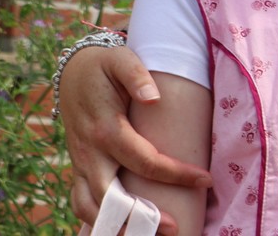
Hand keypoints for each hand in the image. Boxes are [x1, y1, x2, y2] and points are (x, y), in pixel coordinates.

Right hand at [62, 44, 210, 235]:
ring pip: (88, 207)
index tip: (205, 179)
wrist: (72, 70)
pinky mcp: (78, 167)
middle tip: (174, 226)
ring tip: (147, 235)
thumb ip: (137, 76)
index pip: (145, 161)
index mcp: (106, 129)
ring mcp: (80, 163)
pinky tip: (122, 229)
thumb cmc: (105, 66)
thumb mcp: (121, 60)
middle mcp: (90, 152)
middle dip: (140, 216)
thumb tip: (153, 97)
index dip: (175, 173)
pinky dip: (96, 220)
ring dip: (114, 226)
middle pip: (111, 195)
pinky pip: (80, 201)